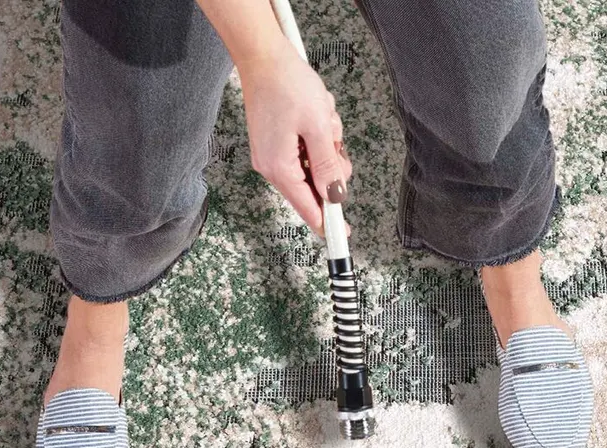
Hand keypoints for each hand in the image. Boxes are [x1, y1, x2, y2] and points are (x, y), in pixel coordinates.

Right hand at [238, 33, 352, 238]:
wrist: (262, 54)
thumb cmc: (286, 83)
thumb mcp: (317, 126)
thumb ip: (327, 165)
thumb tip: (335, 195)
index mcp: (280, 168)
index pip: (308, 208)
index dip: (329, 222)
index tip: (344, 234)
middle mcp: (272, 166)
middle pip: (315, 187)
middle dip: (332, 165)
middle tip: (332, 138)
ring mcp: (274, 155)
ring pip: (315, 166)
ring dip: (326, 145)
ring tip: (320, 119)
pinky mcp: (277, 143)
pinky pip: (307, 151)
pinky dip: (317, 137)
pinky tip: (314, 116)